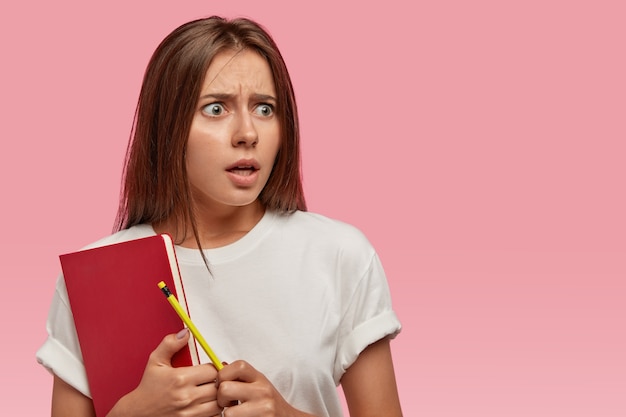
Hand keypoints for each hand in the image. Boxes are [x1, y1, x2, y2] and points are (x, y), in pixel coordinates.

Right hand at [107, 329, 221, 416]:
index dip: (213, 368)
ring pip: (218, 404)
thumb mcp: (155, 362)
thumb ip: (170, 344)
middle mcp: (186, 397)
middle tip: (212, 381)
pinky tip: (206, 405)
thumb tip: (186, 333)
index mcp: (180, 379)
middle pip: (218, 387)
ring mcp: (189, 413)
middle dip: (217, 382)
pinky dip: (213, 412)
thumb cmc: (148, 388)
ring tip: (210, 393)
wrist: (137, 414)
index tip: (207, 370)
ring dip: (217, 398)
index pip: (212, 370)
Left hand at [216, 361, 314, 416]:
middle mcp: (262, 391)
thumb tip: (218, 366)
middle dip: (220, 398)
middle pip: (225, 388)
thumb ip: (241, 377)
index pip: (237, 366)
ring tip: (236, 413)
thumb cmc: (267, 402)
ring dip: (228, 415)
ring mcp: (263, 408)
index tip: (222, 384)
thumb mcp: (257, 384)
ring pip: (227, 412)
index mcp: (259, 377)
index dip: (223, 374)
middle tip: (227, 403)